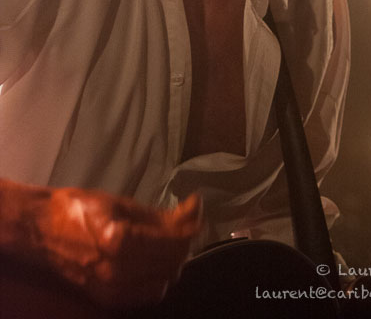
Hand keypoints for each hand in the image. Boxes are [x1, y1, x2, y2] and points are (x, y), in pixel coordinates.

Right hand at [2, 180, 201, 307]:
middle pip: (174, 262)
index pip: (175, 241)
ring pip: (165, 280)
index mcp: (120, 242)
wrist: (42, 231)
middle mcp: (119, 272)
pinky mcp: (109, 300)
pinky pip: (148, 293)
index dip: (192, 221)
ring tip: (171, 235)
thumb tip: (191, 213)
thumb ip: (157, 215)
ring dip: (175, 258)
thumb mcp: (120, 203)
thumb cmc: (79, 208)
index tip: (195, 203)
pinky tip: (157, 256)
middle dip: (185, 238)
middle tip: (186, 216)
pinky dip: (160, 275)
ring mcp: (113, 290)